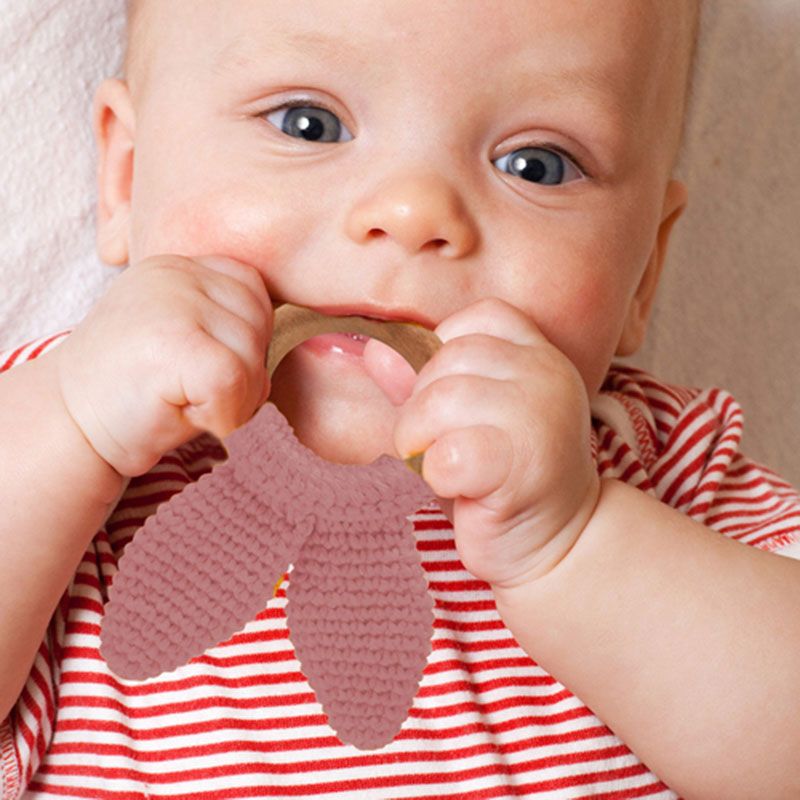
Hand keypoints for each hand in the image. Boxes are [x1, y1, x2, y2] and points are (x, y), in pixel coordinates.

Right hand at [54, 255, 271, 476]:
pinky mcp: (174, 341)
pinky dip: (223, 414)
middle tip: (195, 393)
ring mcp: (173, 302)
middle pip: (261, 323)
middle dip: (244, 372)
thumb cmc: (136, 393)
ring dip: (235, 399)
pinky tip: (186, 415)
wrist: (69, 427)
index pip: (255, 293)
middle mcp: (176, 273)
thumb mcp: (183, 337)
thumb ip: (228, 323)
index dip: (244, 343)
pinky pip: (236, 382)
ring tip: (187, 403)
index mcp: (181, 266)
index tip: (203, 370)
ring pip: (253, 357)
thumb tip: (306, 337)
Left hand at [372, 298, 600, 589]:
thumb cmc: (502, 477)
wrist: (559, 542)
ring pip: (440, 401)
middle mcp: (545, 373)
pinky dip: (436, 475)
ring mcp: (540, 415)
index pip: (477, 317)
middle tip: (436, 445)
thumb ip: (419, 382)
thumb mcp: (461, 419)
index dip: (440, 353)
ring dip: (419, 441)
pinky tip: (459, 488)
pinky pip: (448, 453)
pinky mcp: (524, 464)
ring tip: (441, 467)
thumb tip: (373, 350)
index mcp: (537, 353)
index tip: (447, 403)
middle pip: (447, 358)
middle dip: (418, 407)